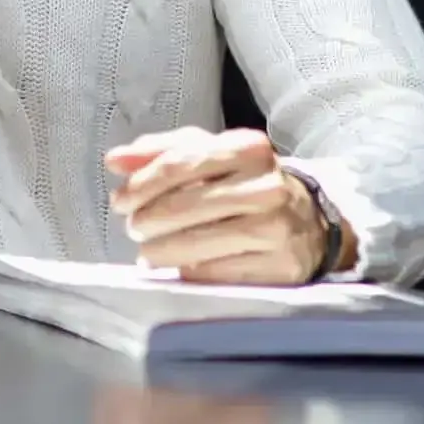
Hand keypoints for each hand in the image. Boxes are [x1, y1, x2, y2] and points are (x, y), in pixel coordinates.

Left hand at [105, 127, 340, 284]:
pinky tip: (179, 268)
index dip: (142, 184)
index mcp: (249, 148)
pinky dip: (188, 272)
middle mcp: (267, 186)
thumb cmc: (246, 184)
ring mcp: (275, 229)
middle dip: (147, 220)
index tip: (120, 201)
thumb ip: (162, 152)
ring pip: (196, 244)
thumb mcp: (211, 156)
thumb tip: (115, 160)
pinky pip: (215, 274)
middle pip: (185, 205)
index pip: (181, 163)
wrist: (308, 223)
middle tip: (134, 228)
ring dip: (160, 251)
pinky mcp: (278, 268)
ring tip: (149, 252)